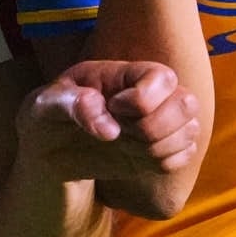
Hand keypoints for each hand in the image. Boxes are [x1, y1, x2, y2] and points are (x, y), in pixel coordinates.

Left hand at [16, 58, 203, 220]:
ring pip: (190, 131)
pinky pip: (184, 156)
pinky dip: (162, 163)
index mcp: (125, 73)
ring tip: (125, 146)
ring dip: (157, 148)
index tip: (113, 108)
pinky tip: (136, 159)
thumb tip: (109, 128)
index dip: (142, 99)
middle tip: (121, 134)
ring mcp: (161, 121)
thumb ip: (72, 104)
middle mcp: (151, 93)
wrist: (51, 151)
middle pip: (186, 103)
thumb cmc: (48, 117)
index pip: (162, 77)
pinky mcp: (163, 148)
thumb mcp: (44, 105)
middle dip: (154, 127)